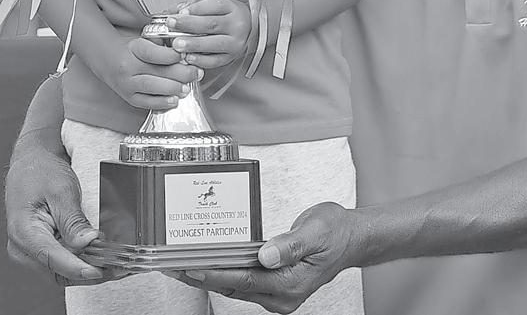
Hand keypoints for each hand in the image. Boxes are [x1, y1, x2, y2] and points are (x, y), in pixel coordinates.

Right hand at [5, 142, 124, 285]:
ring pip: (61, 272)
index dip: (79, 269)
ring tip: (114, 264)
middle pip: (58, 272)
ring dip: (87, 270)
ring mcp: (29, 252)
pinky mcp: (40, 251)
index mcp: (24, 232)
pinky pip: (61, 264)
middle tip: (118, 267)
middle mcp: (22, 248)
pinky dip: (81, 263)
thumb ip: (73, 220)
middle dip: (89, 272)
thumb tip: (88, 243)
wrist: (30, 164)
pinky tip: (100, 259)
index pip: (52, 259)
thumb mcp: (62, 190)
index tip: (100, 271)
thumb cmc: (41, 172)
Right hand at [94, 34, 201, 109]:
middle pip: (155, 71)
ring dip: (171, 89)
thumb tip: (185, 46)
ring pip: (150, 87)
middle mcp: (128, 66)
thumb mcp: (145, 39)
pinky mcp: (128, 98)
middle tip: (196, 73)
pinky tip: (174, 101)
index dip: (170, 55)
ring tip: (187, 89)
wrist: (109, 61)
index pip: (152, 53)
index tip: (186, 55)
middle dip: (179, 73)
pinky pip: (145, 102)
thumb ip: (163, 42)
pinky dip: (161, 103)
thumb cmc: (134, 50)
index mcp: (134, 48)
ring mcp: (127, 84)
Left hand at [168, 0, 251, 68]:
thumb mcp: (218, 4)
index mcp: (233, 8)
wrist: (251, 31)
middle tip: (172, 24)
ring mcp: (235, 43)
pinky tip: (188, 57)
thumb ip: (198, 3)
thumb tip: (178, 9)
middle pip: (212, 24)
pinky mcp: (231, 57)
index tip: (180, 11)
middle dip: (188, 24)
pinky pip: (215, 60)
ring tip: (177, 44)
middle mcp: (236, 25)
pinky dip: (200, 60)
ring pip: (213, 43)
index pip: (216, 5)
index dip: (197, 8)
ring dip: (193, 44)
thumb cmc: (230, 16)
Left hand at [170, 202, 356, 312]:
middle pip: (235, 286)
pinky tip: (211, 262)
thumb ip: (290, 244)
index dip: (217, 273)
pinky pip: (245, 282)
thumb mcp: (316, 231)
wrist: (350, 237)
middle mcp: (283, 295)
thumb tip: (266, 254)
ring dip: (212, 275)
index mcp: (291, 284)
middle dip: (204, 276)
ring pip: (237, 286)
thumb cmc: (335, 231)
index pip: (245, 280)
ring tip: (184, 263)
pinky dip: (226, 272)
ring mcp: (279, 294)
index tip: (192, 267)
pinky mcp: (275, 286)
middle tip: (175, 264)